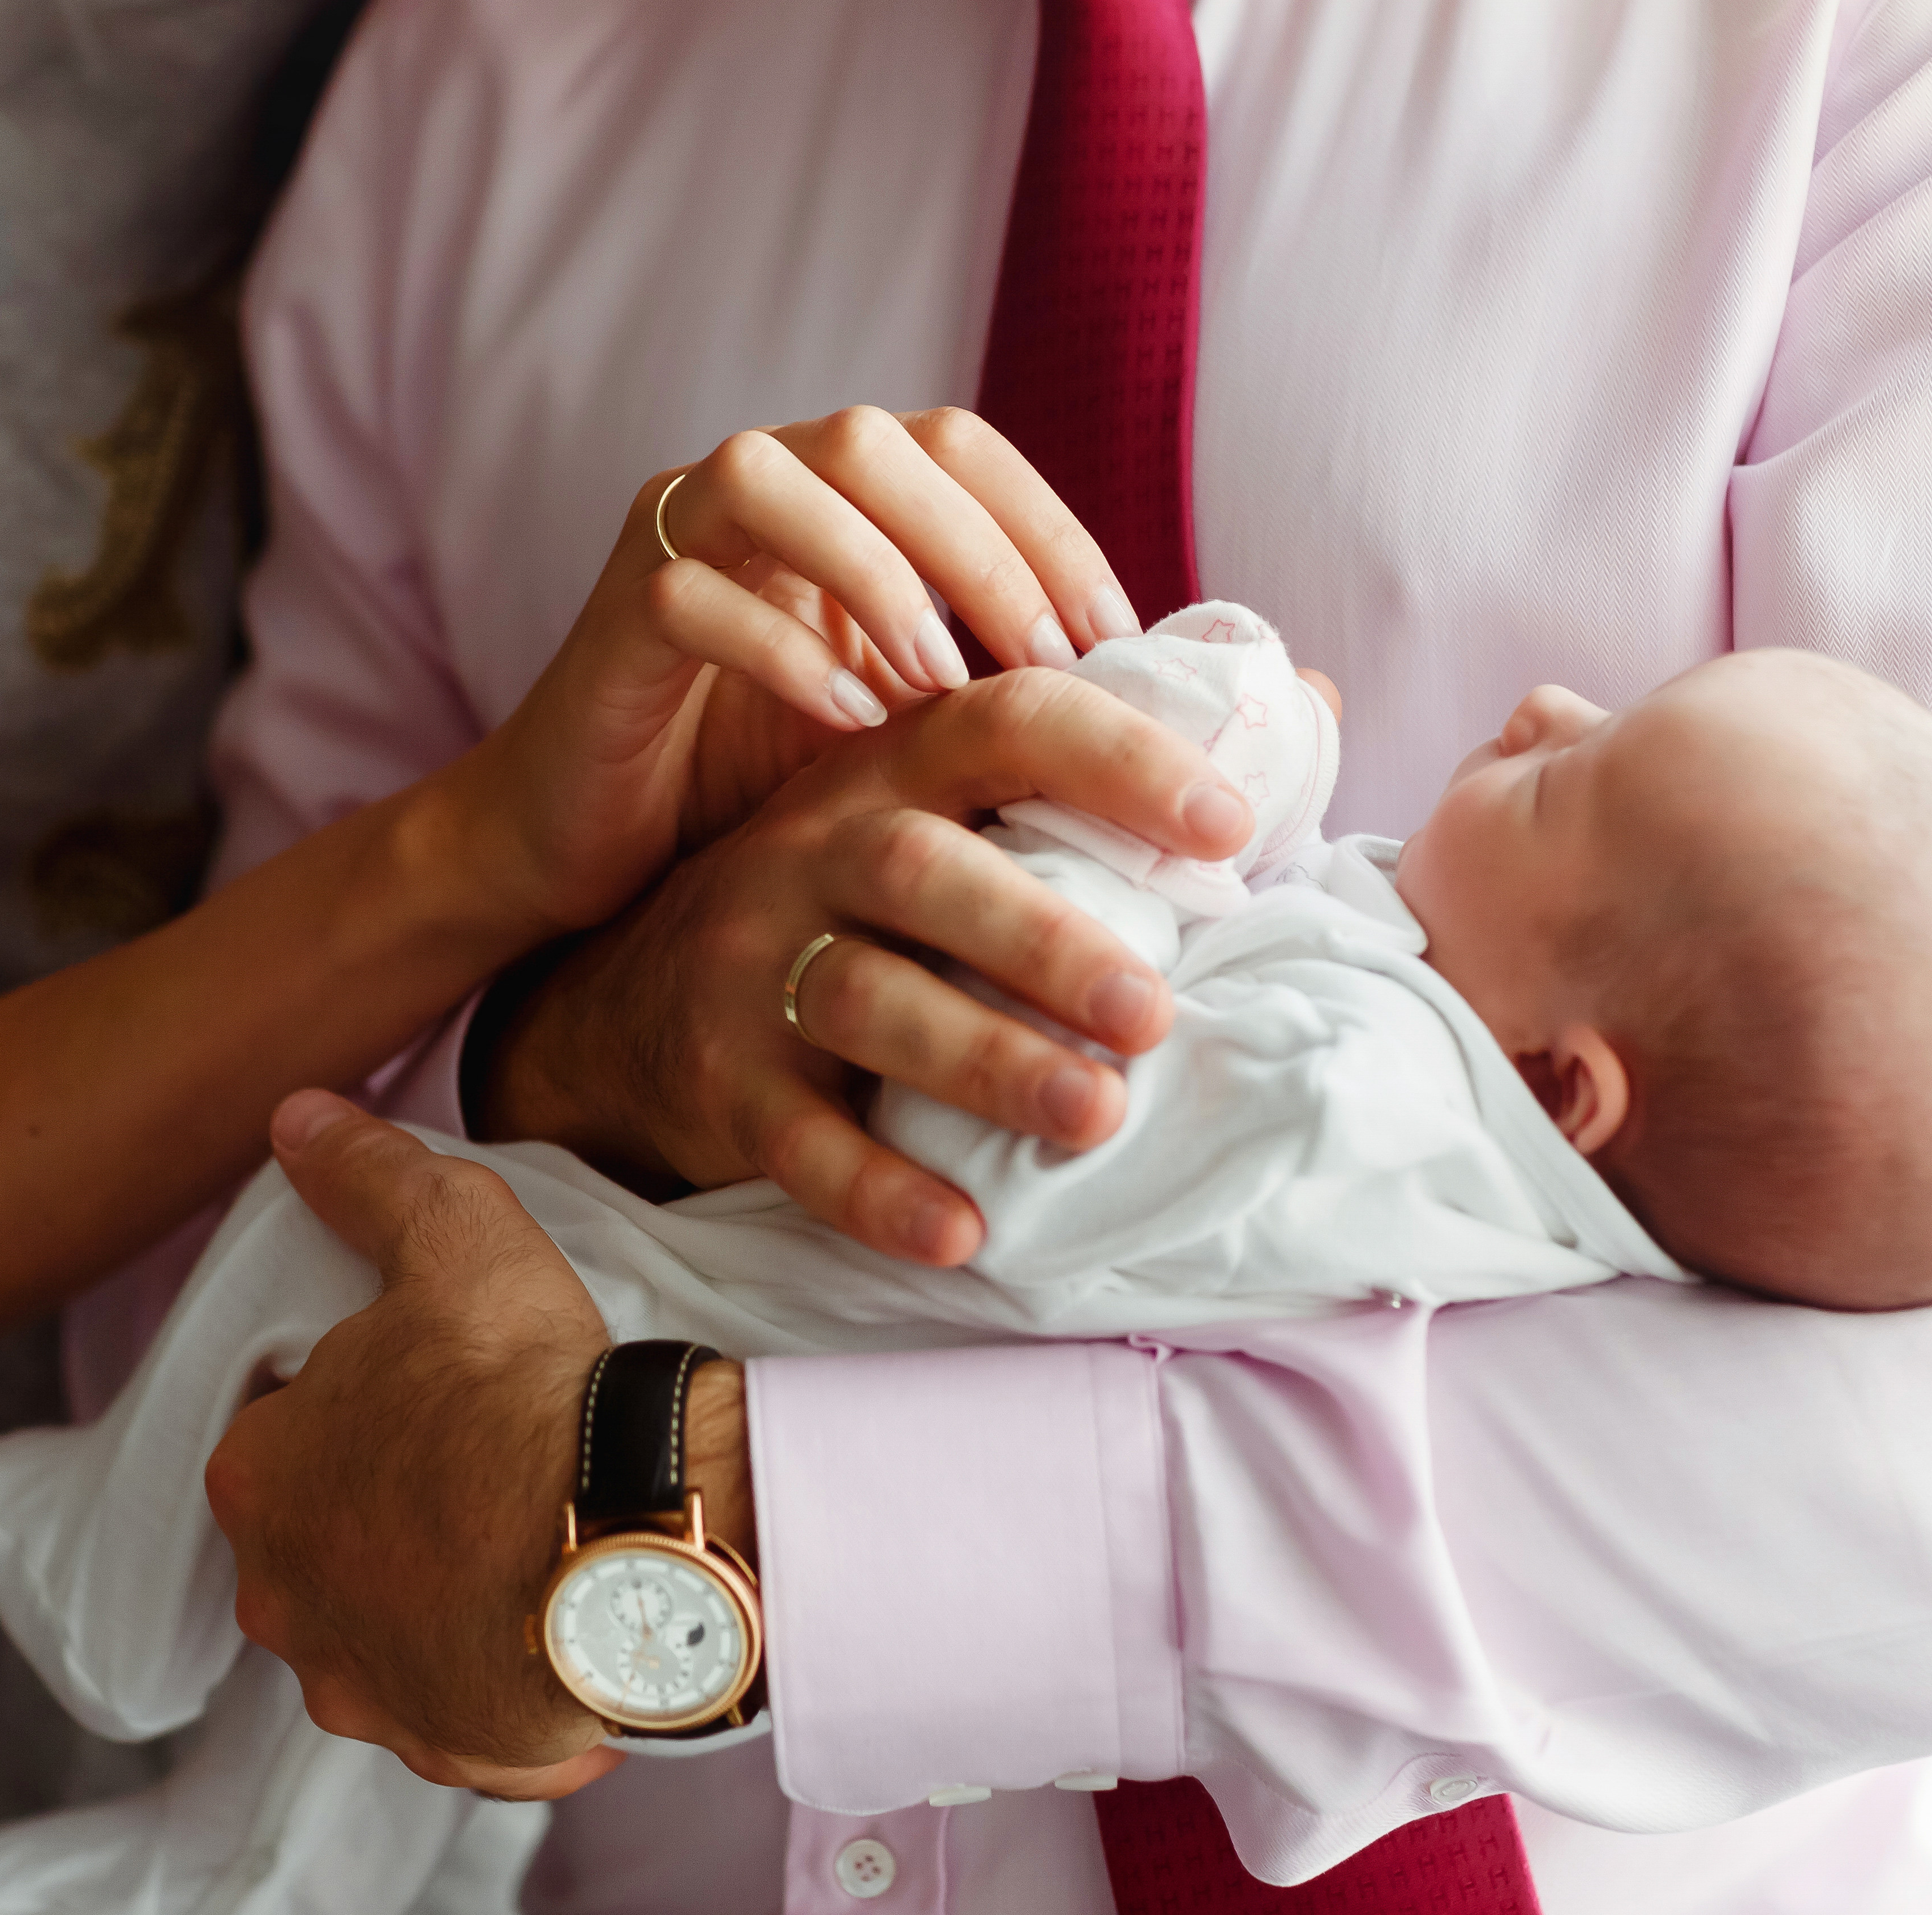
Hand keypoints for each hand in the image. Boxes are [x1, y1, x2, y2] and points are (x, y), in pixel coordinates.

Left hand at [204, 1092, 752, 1797]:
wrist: (626, 1539)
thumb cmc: (521, 1390)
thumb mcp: (451, 1237)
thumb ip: (368, 1176)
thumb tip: (298, 1119)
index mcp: (259, 1478)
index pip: (284, 1429)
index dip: (356, 1399)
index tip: (429, 1385)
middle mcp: (283, 1599)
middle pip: (325, 1539)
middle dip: (388, 1508)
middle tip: (484, 1461)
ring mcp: (362, 1686)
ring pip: (389, 1631)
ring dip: (441, 1598)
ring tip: (530, 1542)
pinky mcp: (446, 1746)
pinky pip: (466, 1709)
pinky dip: (505, 1674)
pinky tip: (561, 1620)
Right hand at [452, 406, 1149, 936]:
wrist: (597, 854)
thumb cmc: (761, 782)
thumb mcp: (902, 725)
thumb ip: (990, 686)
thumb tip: (1143, 701)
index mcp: (834, 496)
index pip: (958, 446)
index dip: (1047, 525)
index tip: (1118, 640)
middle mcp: (752, 488)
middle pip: (871, 440)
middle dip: (977, 547)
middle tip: (1047, 665)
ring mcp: (670, 539)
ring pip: (763, 476)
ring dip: (872, 575)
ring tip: (939, 689)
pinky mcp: (612, 617)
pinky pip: (688, 591)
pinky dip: (780, 651)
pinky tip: (847, 726)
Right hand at [481, 671, 1253, 1264]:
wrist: (627, 1002)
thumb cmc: (856, 906)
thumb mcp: (947, 813)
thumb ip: (1109, 766)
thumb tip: (1304, 698)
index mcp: (895, 770)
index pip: (1005, 722)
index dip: (1118, 761)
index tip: (1229, 824)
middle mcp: (816, 850)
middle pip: (922, 871)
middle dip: (1043, 941)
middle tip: (1154, 1011)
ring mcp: (754, 965)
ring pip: (862, 999)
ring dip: (983, 1061)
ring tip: (1094, 1115)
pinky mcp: (719, 1080)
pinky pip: (796, 1140)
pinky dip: (876, 1189)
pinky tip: (962, 1232)